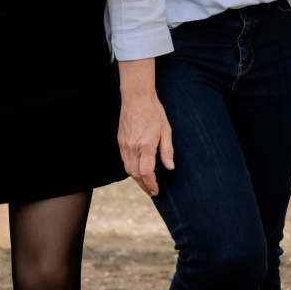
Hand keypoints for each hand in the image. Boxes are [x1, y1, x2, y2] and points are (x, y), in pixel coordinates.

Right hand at [117, 60, 173, 195]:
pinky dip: (131, 169)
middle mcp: (132, 147)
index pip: (146, 172)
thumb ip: (167, 150)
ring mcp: (124, 145)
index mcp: (145, 146)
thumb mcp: (166, 130)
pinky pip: (124, 160)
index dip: (151, 184)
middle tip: (152, 191)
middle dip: (144, 185)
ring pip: (128, 169)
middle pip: (135, 174)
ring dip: (137, 179)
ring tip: (146, 183)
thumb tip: (170, 167)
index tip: (156, 191)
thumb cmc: (154, 112)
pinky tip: (138, 170)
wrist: (137, 98)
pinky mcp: (120, 141)